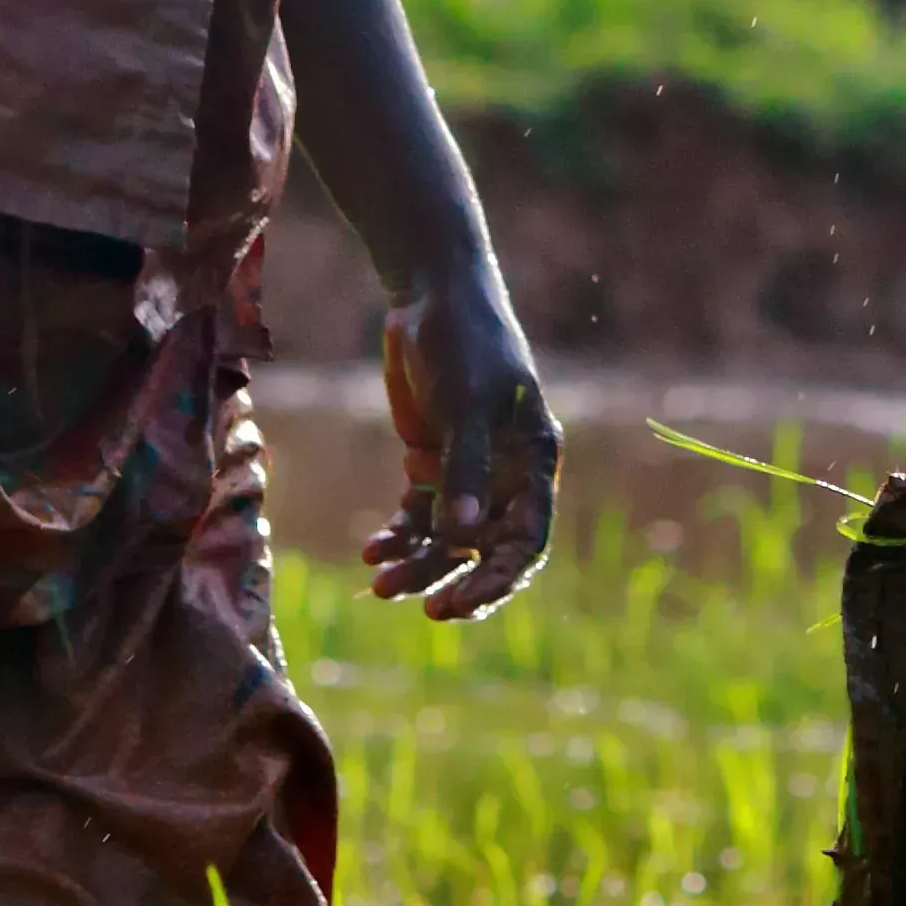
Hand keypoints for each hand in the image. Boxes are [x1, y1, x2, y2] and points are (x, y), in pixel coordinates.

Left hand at [361, 261, 559, 620]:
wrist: (429, 295)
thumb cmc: (464, 341)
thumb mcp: (467, 402)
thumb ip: (466, 468)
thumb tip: (464, 537)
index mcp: (533, 463)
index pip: (526, 540)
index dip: (498, 578)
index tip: (461, 602)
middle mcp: (506, 476)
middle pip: (487, 551)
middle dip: (457, 581)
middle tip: (427, 610)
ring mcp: (467, 472)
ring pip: (447, 540)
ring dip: (418, 565)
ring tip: (380, 583)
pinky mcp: (432, 464)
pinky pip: (417, 517)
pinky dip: (397, 536)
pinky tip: (372, 551)